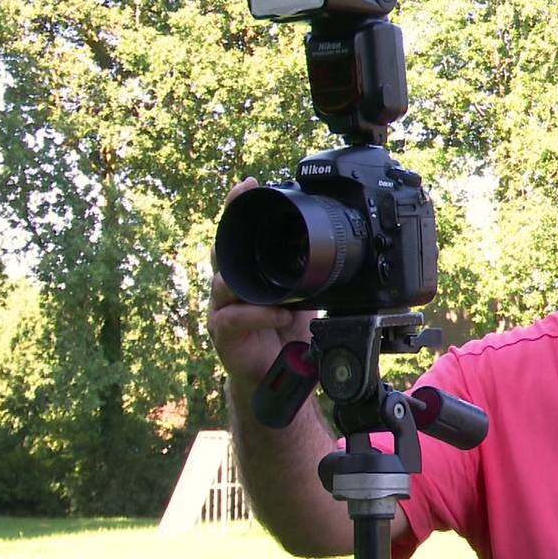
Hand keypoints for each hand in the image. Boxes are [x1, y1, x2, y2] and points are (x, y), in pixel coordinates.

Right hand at [207, 177, 316, 391]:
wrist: (275, 374)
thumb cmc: (285, 334)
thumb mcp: (303, 299)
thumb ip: (308, 278)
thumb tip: (335, 256)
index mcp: (248, 274)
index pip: (240, 236)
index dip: (239, 208)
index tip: (248, 183)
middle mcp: (230, 287)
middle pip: (224, 249)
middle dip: (231, 225)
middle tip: (243, 204)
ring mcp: (223, 309)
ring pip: (225, 282)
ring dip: (248, 279)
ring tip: (273, 281)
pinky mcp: (223, 333)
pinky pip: (236, 317)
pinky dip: (259, 313)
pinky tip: (280, 313)